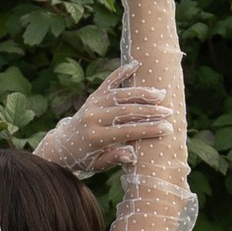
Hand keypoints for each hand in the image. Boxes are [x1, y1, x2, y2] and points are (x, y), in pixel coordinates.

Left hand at [35, 65, 172, 175]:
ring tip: (160, 93)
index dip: (148, 129)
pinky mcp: (93, 96)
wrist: (62, 145)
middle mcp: (93, 117)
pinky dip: (121, 72)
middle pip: (126, 111)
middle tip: (168, 111)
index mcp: (96, 137)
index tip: (167, 128)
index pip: (126, 131)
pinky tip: (135, 65)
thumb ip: (113, 159)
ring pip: (120, 95)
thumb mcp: (98, 165)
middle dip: (149, 111)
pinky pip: (108, 82)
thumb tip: (131, 155)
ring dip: (141, 93)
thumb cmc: (85, 159)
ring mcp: (92, 104)